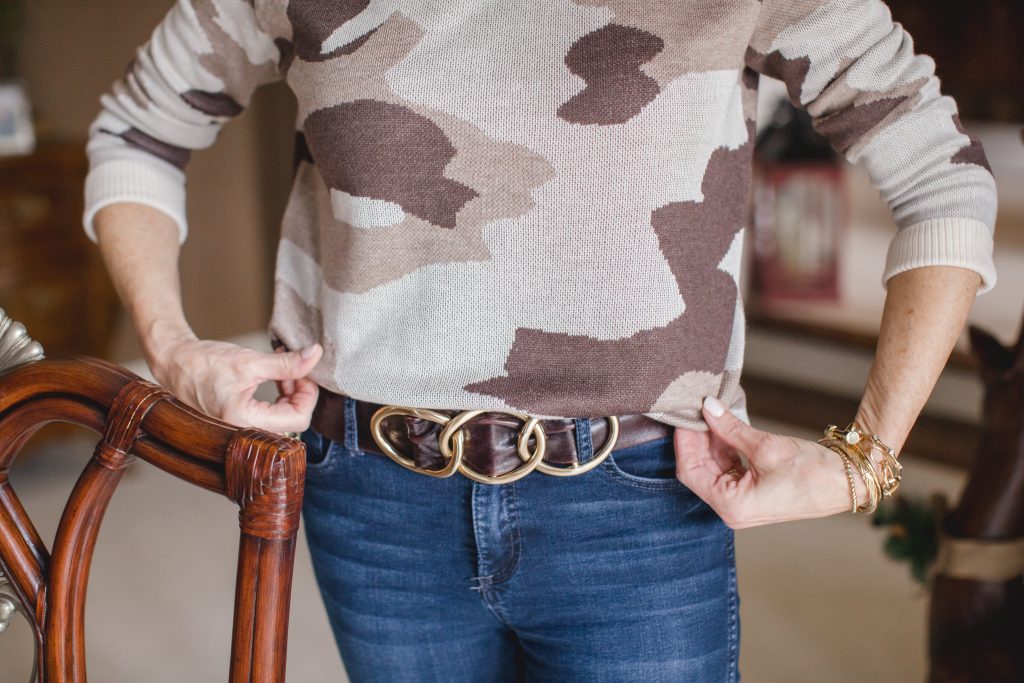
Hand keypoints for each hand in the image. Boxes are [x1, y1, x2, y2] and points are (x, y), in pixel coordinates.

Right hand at [149, 334, 322, 433]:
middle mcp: (241, 434)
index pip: (299, 419)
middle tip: (293, 369)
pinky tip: (273, 380)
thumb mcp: (251, 361)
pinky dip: (276, 400)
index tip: (304, 372)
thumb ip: (287, 363)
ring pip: (282, 420)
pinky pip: (268, 419)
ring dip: (289, 396)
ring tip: (281, 372)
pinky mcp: (238, 427)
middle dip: (299, 394)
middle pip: (293, 422)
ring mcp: (239, 433)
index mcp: (244, 421)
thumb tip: (315, 355)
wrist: (174, 363)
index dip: (308, 394)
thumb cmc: (204, 362)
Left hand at [674, 396, 863, 528]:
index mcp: (731, 506)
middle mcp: (731, 509)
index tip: (683, 415)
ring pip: (712, 467)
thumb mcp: (765, 446)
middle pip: (699, 469)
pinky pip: (727, 468)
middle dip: (696, 439)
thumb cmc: (812, 472)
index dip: (685, 441)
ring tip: (709, 412)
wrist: (847, 481)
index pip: (690, 471)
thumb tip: (707, 407)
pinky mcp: (750, 492)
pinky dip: (723, 447)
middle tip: (695, 408)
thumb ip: (730, 427)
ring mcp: (741, 502)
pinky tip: (722, 425)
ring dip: (710, 441)